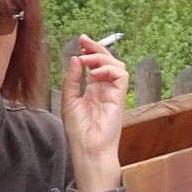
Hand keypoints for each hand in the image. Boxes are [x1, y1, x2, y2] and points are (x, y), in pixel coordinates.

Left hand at [61, 34, 127, 191]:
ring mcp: (114, 93)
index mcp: (93, 90)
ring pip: (117, 65)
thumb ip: (72, 80)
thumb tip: (76, 59)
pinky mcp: (120, 98)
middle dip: (97, 48)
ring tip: (87, 60)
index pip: (96, 65)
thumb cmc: (78, 132)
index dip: (90, 51)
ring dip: (102, 58)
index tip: (81, 41)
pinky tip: (96, 73)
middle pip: (108, 61)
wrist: (87, 150)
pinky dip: (110, 70)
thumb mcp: (69, 101)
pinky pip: (122, 76)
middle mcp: (105, 89)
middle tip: (85, 41)